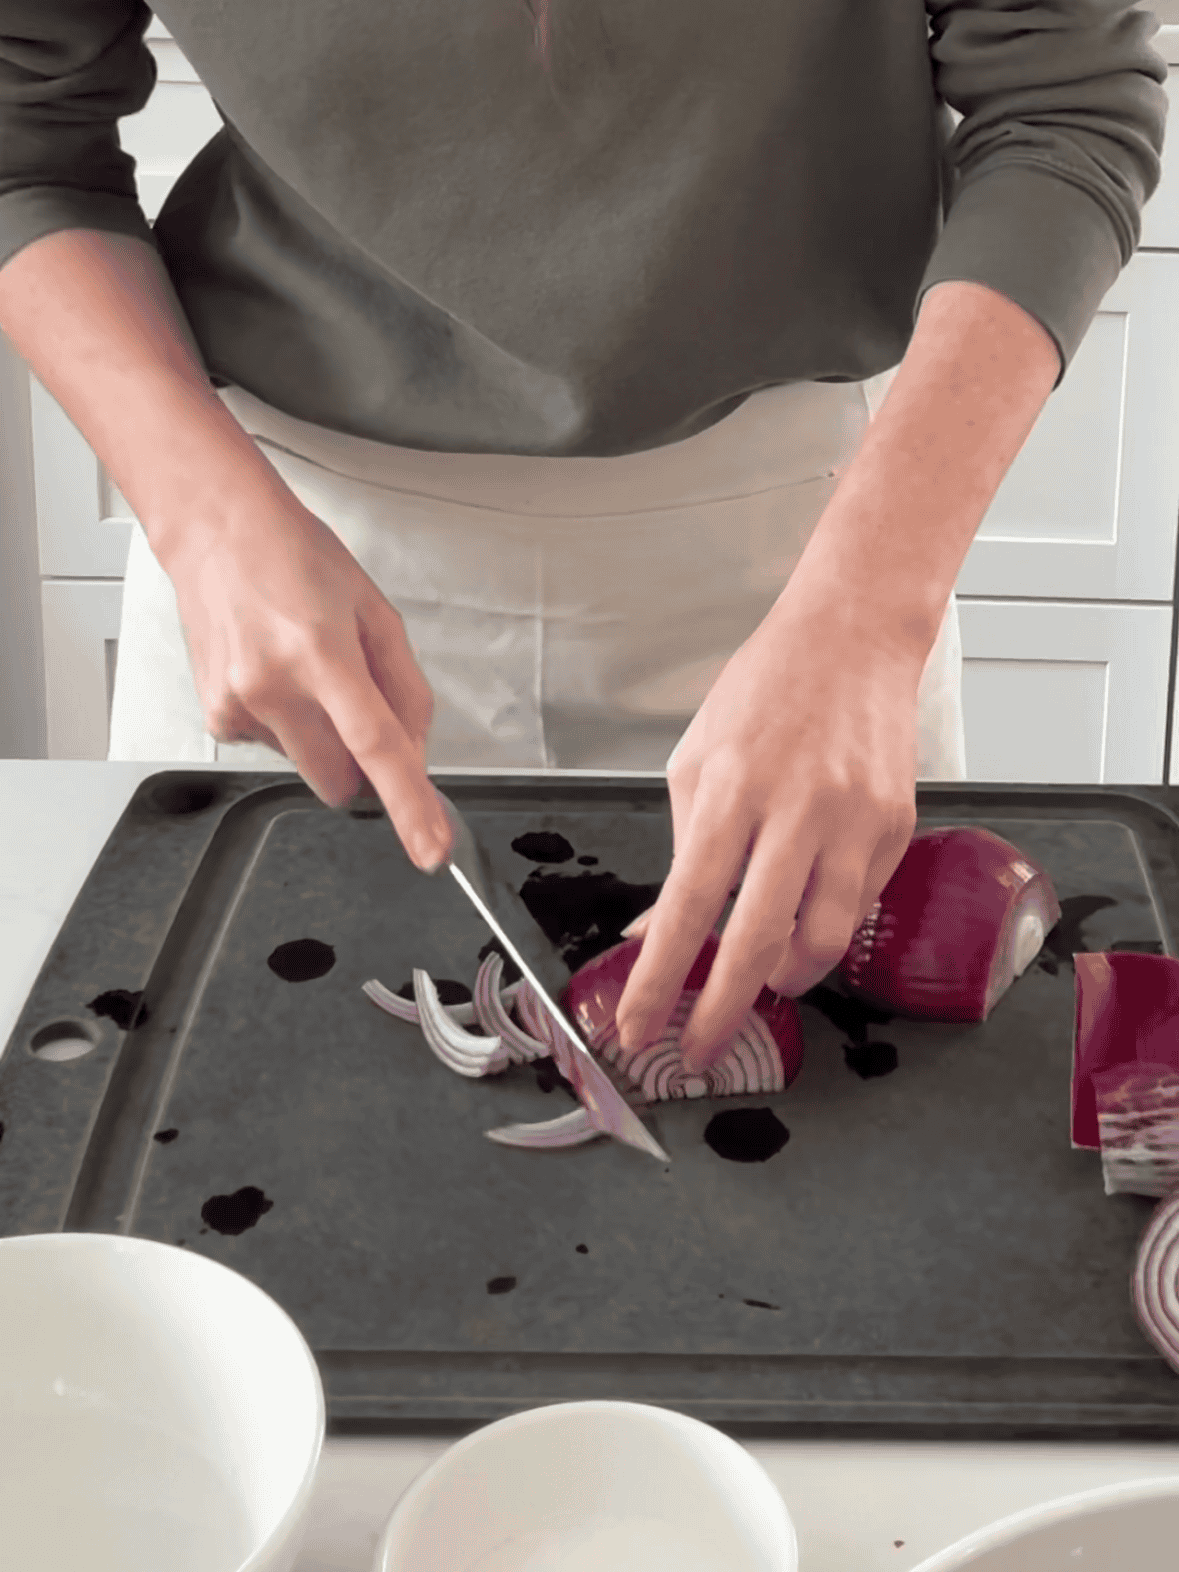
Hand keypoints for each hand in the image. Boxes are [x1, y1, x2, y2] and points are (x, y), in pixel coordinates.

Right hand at [162, 477, 452, 870]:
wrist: (216, 531)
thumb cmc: (296, 558)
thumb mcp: (375, 611)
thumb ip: (405, 689)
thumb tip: (416, 753)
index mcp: (322, 654)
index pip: (376, 747)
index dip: (410, 806)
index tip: (431, 849)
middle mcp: (274, 686)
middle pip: (342, 780)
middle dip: (362, 764)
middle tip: (356, 705)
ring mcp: (239, 706)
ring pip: (309, 766)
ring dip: (322, 737)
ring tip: (305, 670)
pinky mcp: (218, 718)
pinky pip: (276, 748)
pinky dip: (288, 724)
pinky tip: (275, 674)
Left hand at [613, 583, 927, 1073]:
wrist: (852, 640)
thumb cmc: (765, 693)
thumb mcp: (697, 761)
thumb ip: (683, 851)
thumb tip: (658, 928)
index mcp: (732, 791)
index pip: (687, 907)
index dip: (661, 979)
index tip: (640, 1027)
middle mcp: (797, 811)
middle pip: (758, 942)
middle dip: (724, 1013)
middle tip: (702, 1049)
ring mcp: (855, 823)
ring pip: (823, 942)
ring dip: (784, 979)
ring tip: (760, 979)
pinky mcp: (896, 830)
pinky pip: (857, 907)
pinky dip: (822, 928)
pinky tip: (802, 916)